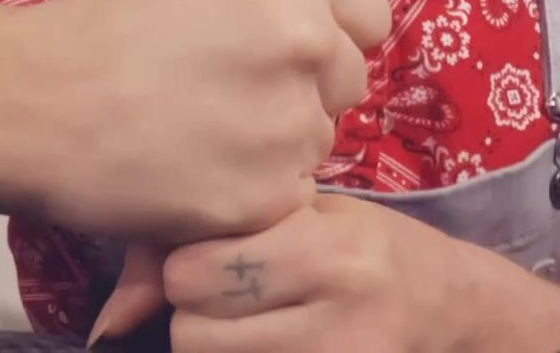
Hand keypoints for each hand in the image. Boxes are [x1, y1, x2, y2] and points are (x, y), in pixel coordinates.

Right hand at [10, 0, 391, 242]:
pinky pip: (290, 197)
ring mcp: (293, 113)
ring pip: (319, 141)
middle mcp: (306, 31)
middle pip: (347, 81)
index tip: (283, 53)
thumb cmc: (104, 33)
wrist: (28, 100)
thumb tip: (339, 35)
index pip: (368, 14)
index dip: (330, 38)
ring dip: (276, 147)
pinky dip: (252, 197)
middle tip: (224, 97)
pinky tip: (193, 175)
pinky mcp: (271, 188)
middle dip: (302, 94)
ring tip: (198, 136)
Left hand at [92, 195, 474, 352]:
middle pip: (193, 334)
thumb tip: (108, 325)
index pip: (194, 270)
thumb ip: (208, 245)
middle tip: (232, 299)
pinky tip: (267, 343)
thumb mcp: (305, 218)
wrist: (452, 309)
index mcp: (331, 250)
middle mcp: (340, 316)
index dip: (187, 265)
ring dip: (214, 348)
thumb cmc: (368, 248)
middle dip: (196, 316)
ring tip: (251, 325)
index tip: (214, 258)